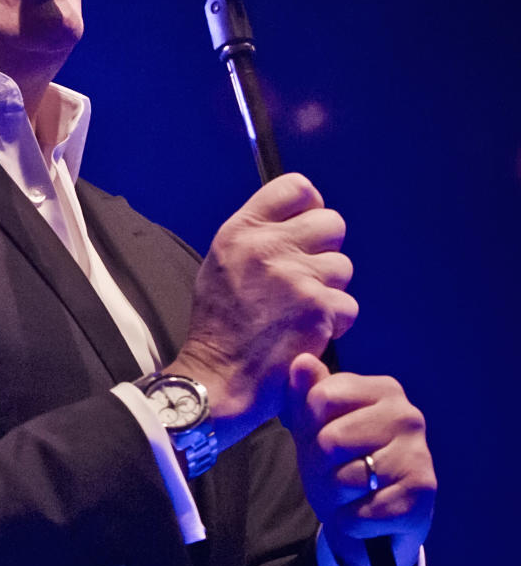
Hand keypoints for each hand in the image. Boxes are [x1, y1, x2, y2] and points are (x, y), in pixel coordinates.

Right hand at [173, 173, 357, 441]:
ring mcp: (295, 277)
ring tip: (300, 310)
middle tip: (308, 276)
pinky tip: (307, 332)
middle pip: (332, 223)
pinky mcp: (317, 309)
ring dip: (329, 290)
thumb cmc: (220, 325)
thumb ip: (257, 238)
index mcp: (241, 231)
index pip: (297, 188)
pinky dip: (333, 322)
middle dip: (326, 250)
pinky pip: (347, 305)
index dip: (310, 208)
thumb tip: (298, 220)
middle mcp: (268, 247)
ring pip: (342, 267)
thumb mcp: (221, 264)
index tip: (306, 231)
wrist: (218, 378)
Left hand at [284, 354, 435, 565]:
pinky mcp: (422, 494)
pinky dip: (353, 521)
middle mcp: (407, 414)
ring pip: (345, 478)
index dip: (309, 428)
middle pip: (330, 440)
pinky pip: (361, 512)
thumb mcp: (314, 428)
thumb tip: (302, 361)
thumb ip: (306, 394)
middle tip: (337, 474)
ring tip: (352, 495)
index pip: (320, 398)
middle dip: (322, 467)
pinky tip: (368, 514)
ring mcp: (419, 453)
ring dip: (336, 497)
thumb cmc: (341, 465)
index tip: (324, 440)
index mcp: (382, 389)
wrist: (372, 523)